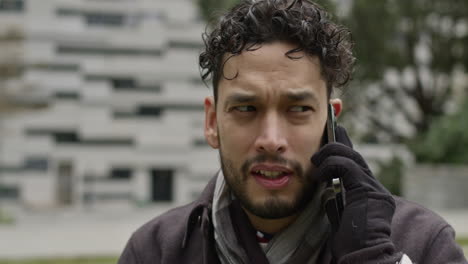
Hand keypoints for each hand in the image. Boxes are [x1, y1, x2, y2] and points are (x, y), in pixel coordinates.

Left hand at [311, 126, 402, 262]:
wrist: (363, 255)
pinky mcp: (368, 191)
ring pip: (353, 157)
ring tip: (316, 159)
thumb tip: (327, 189)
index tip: (335, 135)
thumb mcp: (340, 215)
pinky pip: (348, 167)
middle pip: (356, 156)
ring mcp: (374, 189)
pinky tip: (320, 173)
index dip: (345, 148)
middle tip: (330, 129)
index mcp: (369, 193)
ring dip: (331, 153)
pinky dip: (332, 165)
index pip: (356, 164)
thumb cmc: (351, 242)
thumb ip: (337, 200)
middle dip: (340, 141)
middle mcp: (375, 188)